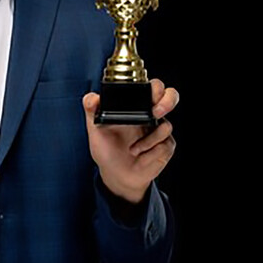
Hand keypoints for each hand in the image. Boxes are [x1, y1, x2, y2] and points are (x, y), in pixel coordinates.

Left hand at [83, 79, 178, 202]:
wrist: (115, 175)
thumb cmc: (107, 149)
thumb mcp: (95, 129)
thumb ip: (91, 111)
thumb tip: (93, 98)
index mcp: (135, 106)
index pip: (152, 87)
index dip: (156, 87)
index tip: (150, 95)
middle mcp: (150, 115)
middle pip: (171, 96)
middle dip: (167, 102)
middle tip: (156, 113)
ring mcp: (159, 131)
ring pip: (166, 126)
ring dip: (148, 141)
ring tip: (132, 150)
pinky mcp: (165, 147)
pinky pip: (164, 147)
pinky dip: (149, 155)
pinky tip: (139, 158)